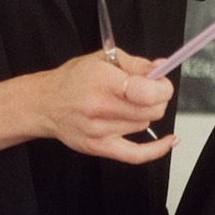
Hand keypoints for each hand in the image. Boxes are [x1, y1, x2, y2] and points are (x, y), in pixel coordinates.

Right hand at [36, 49, 176, 163]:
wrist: (45, 103)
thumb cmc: (73, 79)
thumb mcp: (103, 59)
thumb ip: (135, 64)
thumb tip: (160, 68)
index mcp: (103, 81)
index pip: (147, 92)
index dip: (162, 88)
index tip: (161, 83)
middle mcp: (101, 107)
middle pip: (151, 111)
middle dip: (156, 99)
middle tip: (147, 92)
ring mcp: (100, 131)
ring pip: (144, 125)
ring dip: (143, 115)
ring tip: (127, 105)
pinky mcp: (99, 147)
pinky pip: (136, 155)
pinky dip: (157, 149)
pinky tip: (170, 141)